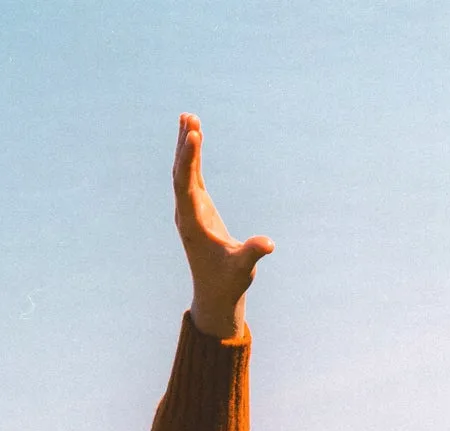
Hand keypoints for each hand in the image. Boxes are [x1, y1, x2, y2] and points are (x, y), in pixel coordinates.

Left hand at [173, 113, 272, 339]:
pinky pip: (191, 176)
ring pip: (183, 172)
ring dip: (186, 145)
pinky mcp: (197, 208)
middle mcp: (186, 214)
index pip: (186, 187)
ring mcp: (190, 210)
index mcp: (193, 224)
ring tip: (188, 116)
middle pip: (181, 173)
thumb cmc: (229, 283)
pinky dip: (191, 156)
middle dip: (185, 146)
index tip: (193, 136)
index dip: (188, 161)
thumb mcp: (243, 269)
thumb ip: (253, 254)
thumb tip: (268, 244)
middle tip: (189, 119)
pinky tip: (194, 136)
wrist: (215, 296)